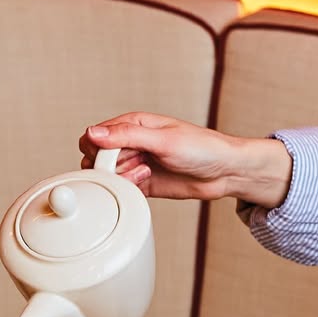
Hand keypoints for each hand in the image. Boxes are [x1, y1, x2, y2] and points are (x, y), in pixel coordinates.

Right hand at [78, 112, 292, 208]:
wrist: (225, 172)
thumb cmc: (202, 148)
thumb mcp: (163, 140)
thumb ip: (126, 136)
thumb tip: (93, 132)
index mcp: (133, 125)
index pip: (95, 137)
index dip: (99, 151)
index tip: (114, 159)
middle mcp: (132, 143)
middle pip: (97, 159)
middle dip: (110, 168)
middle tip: (134, 167)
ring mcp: (136, 164)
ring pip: (108, 176)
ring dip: (122, 180)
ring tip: (144, 175)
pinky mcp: (142, 183)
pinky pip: (121, 190)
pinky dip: (127, 191)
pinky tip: (145, 184)